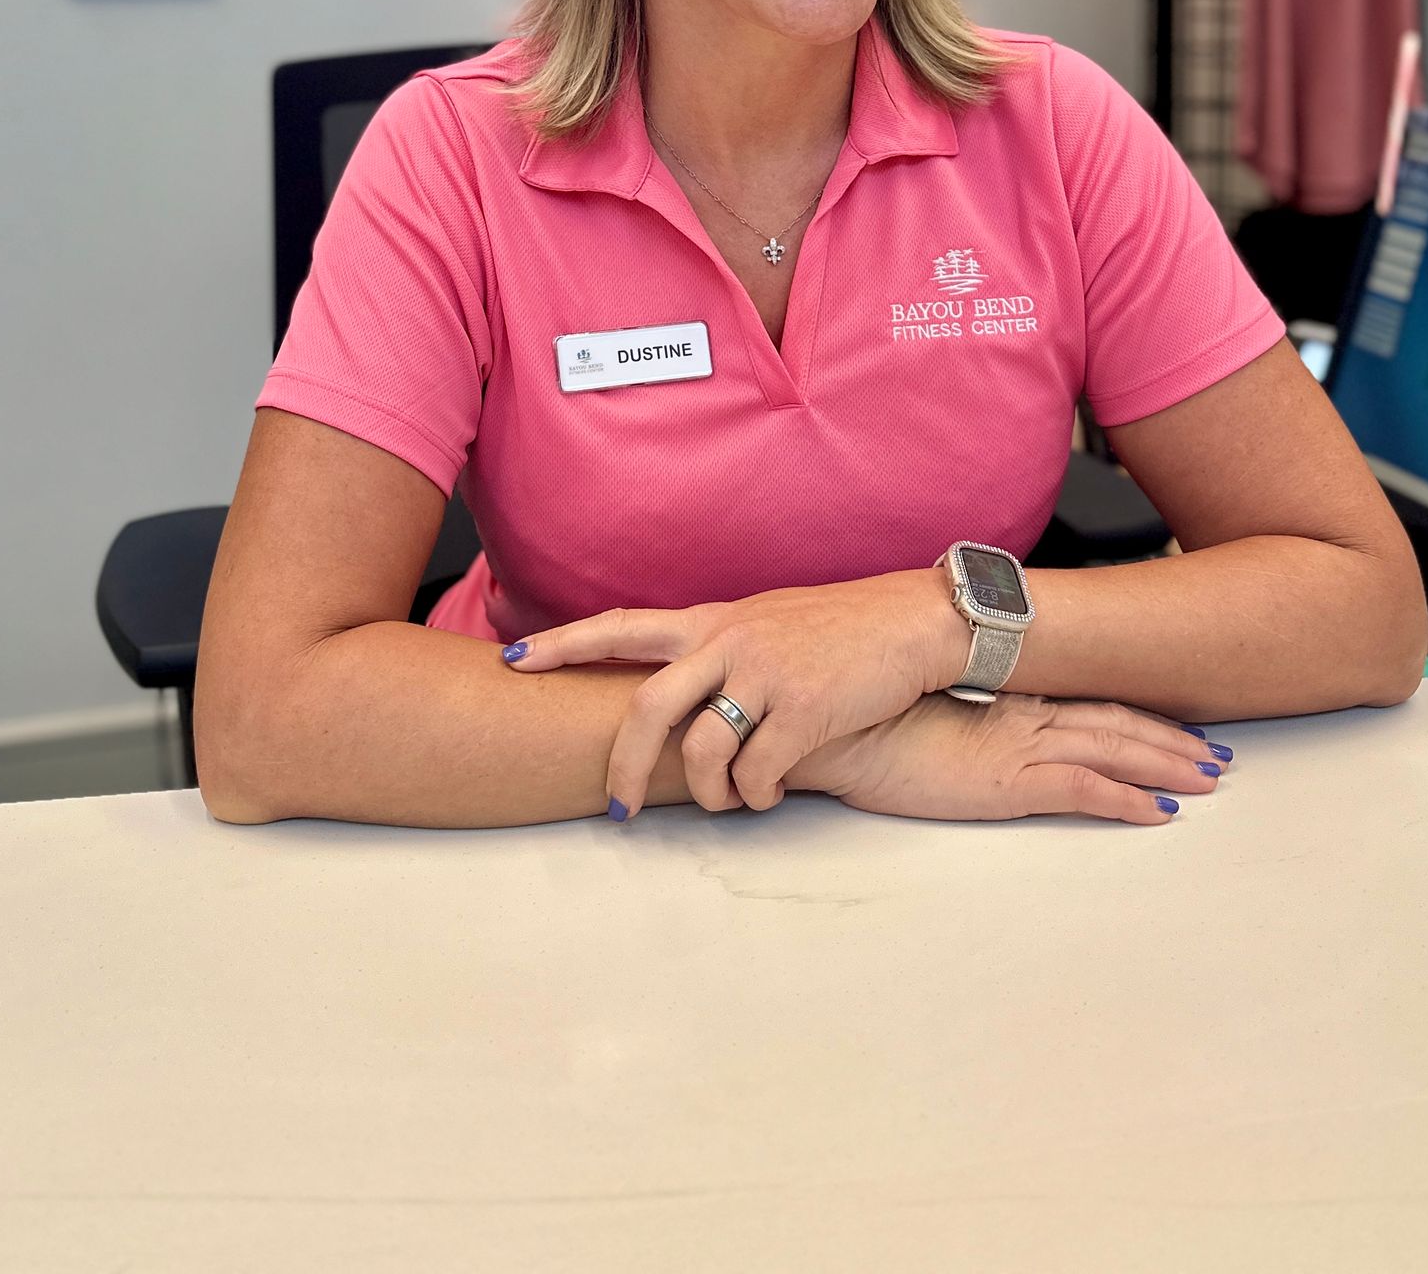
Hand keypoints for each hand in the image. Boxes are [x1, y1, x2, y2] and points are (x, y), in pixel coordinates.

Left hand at [502, 574, 969, 814]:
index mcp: (713, 620)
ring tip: (728, 802)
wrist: (913, 622)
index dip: (563, 645)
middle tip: (614, 808)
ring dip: (707, 794)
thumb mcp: (767, 621)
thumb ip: (720, 648)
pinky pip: (759, 775)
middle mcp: (730, 642)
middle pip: (647, 707)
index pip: (622, 626)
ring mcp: (766, 674)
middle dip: (620, 765)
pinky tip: (771, 794)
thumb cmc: (842, 627)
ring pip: (701, 752)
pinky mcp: (805, 710)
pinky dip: (758, 797)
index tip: (514, 662)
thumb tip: (684, 691)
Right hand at [794, 690, 1225, 825]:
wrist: (829, 720)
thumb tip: (958, 725)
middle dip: (1169, 737)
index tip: (1171, 721)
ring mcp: (1015, 745)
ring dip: (1166, 763)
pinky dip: (1128, 799)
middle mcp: (1018, 715)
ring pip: (1112, 748)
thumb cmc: (856, 720)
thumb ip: (947, 719)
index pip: (1082, 700)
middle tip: (1217, 752)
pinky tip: (1161, 812)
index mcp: (999, 699)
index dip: (1132, 711)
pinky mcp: (1006, 780)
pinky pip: (1083, 789)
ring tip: (1209, 777)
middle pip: (1113, 721)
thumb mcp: (913, 715)